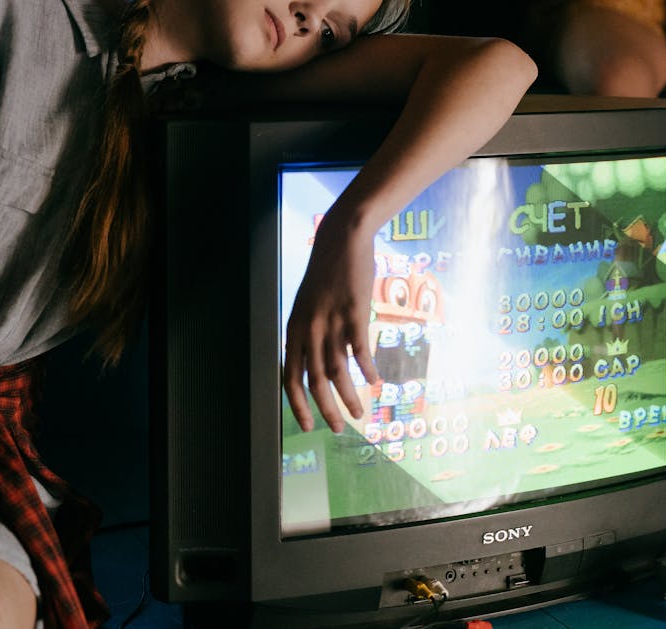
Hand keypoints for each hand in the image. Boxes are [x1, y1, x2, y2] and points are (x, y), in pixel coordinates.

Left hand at [283, 211, 377, 432]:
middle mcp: (310, 328)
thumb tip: (316, 361)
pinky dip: (367, 369)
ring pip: (338, 371)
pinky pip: (360, 350)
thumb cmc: (326, 271)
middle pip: (315, 381)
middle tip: (340, 428)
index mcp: (295, 328)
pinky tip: (374, 380)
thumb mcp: (308, 303)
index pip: (290, 377)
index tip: (307, 426)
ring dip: (349, 396)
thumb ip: (309, 331)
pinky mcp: (354, 312)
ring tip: (360, 411)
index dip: (298, 404)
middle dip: (326, 409)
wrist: (342, 238)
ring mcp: (332, 321)